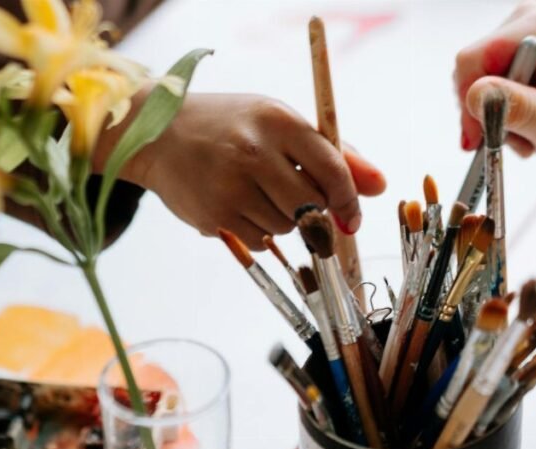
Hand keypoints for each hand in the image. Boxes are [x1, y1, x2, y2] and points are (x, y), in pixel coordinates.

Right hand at [96, 93, 385, 248]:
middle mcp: (253, 151)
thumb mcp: (282, 124)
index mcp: (278, 121)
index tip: (351, 217)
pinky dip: (261, 232)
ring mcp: (230, 185)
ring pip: (288, 228)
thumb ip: (334, 154)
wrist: (156, 132)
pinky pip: (261, 241)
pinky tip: (242, 206)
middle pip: (312, 207)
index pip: (333, 169)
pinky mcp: (213, 214)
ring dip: (287, 222)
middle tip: (307, 207)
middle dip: (317, 215)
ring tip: (262, 194)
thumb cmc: (232, 126)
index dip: (349, 200)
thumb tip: (379, 187)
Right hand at [454, 1, 535, 161]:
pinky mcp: (517, 53)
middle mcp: (526, 21)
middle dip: (487, 113)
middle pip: (471, 71)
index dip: (467, 102)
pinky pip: (488, 86)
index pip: (472, 59)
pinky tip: (529, 125)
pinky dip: (503, 114)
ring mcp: (521, 35)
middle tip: (517, 142)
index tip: (477, 140)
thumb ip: (518, 108)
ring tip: (531, 135)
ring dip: (496, 118)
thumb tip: (473, 94)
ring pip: (478, 83)